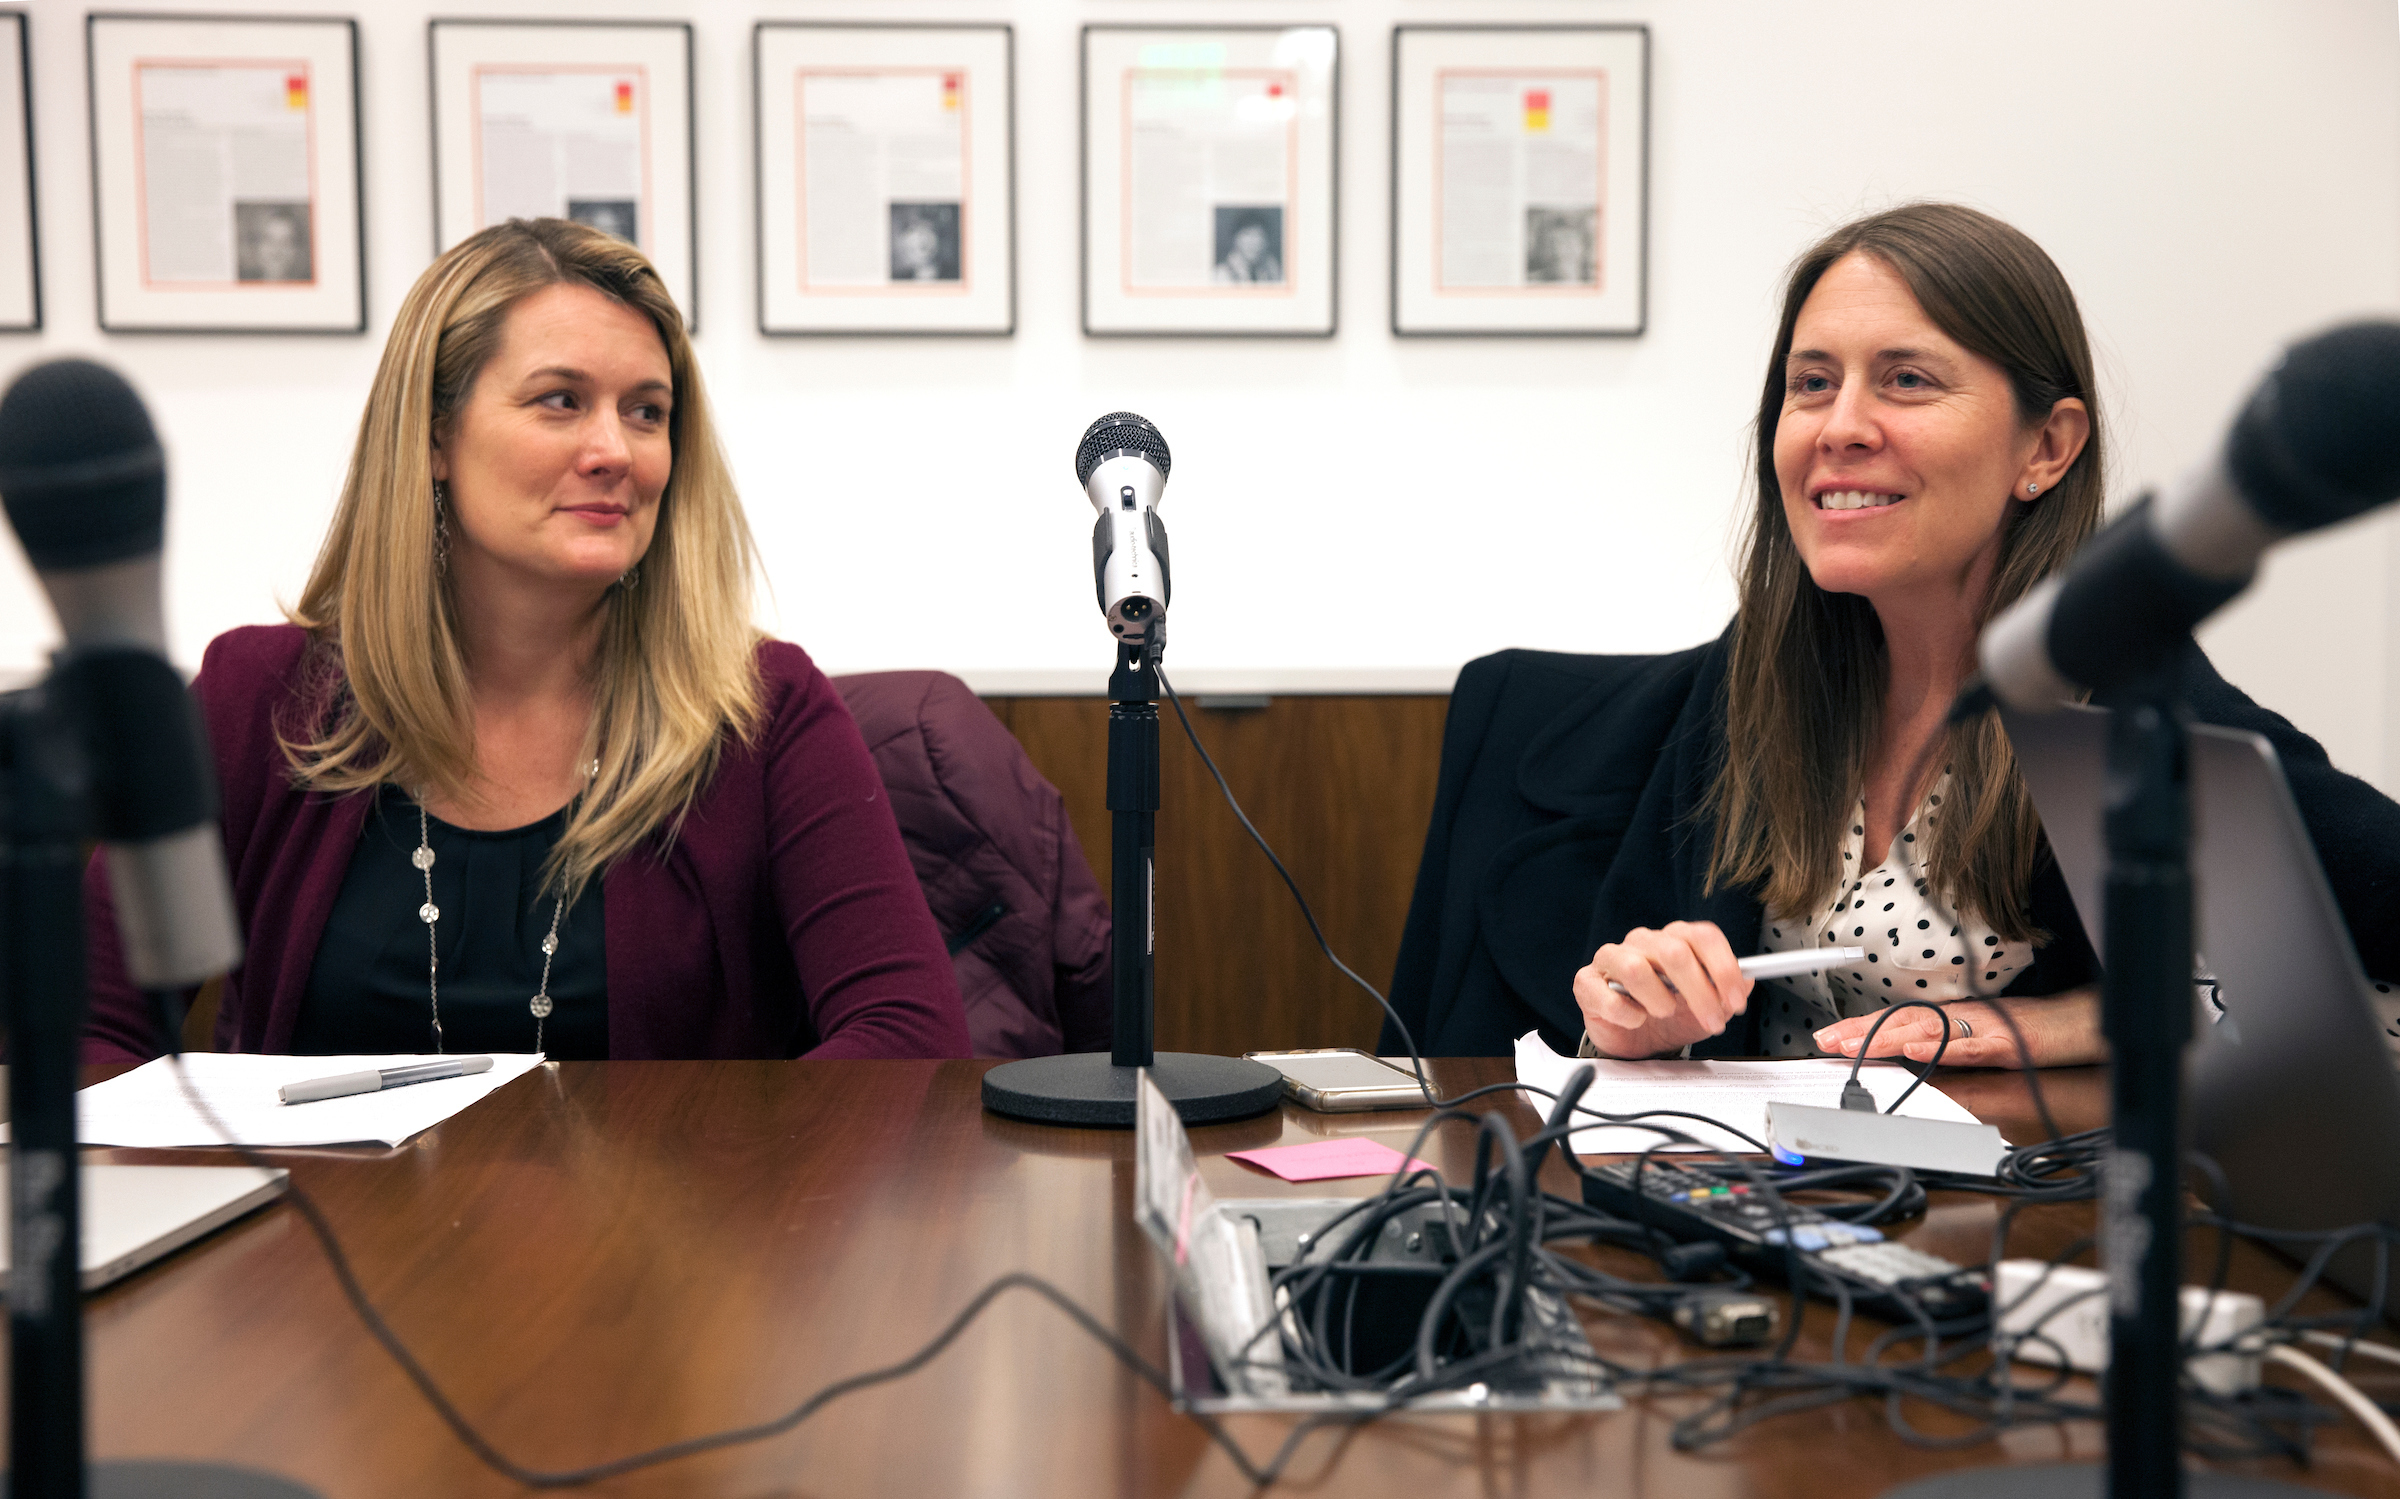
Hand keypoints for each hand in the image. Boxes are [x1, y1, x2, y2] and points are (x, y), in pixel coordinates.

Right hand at [1573, 921, 1751, 1059]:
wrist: (1635, 1042)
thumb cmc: (1669, 1018)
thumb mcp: (1707, 1007)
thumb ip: (1727, 992)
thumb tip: (1748, 980)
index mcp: (1674, 939)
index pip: (1703, 936)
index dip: (1724, 968)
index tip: (1736, 1000)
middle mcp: (1643, 942)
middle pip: (1674, 952)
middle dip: (1699, 992)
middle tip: (1712, 1020)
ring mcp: (1611, 959)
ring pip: (1636, 968)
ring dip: (1660, 1001)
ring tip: (1664, 1014)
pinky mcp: (1586, 983)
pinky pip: (1606, 995)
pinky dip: (1627, 1015)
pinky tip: (1635, 1020)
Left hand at [1811, 988, 2105, 1068]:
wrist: (2076, 1024)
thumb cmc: (2029, 1030)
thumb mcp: (1977, 1037)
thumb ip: (1944, 1044)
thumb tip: (1907, 1053)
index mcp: (1951, 1017)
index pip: (1898, 1021)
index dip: (1861, 1027)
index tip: (1828, 1035)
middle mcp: (1960, 1017)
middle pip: (1902, 1022)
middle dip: (1861, 1032)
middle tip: (1826, 1040)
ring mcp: (1981, 1029)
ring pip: (1927, 1031)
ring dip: (1887, 1038)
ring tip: (1856, 1045)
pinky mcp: (2005, 1044)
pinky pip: (1969, 1047)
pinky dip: (1941, 1048)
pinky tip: (1916, 1050)